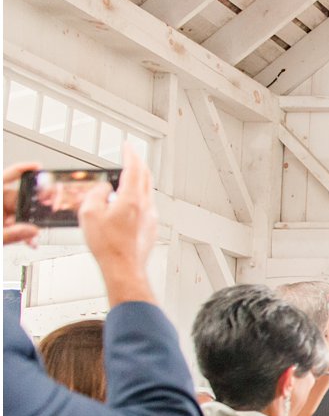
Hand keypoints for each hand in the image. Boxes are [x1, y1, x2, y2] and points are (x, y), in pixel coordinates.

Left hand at [3, 162, 39, 246]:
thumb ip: (11, 234)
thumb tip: (32, 231)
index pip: (6, 177)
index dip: (22, 169)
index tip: (36, 167)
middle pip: (16, 198)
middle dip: (30, 209)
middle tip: (42, 217)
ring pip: (18, 214)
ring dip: (28, 225)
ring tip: (32, 236)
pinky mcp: (2, 225)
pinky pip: (15, 226)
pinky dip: (23, 233)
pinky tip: (29, 240)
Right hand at [77, 146, 157, 303]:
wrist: (124, 268)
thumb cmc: (108, 246)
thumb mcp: (90, 214)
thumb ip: (96, 195)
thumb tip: (104, 189)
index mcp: (132, 199)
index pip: (134, 168)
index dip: (131, 155)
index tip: (128, 146)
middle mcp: (146, 206)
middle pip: (146, 178)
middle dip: (138, 164)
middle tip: (131, 158)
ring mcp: (151, 218)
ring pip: (147, 192)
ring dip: (139, 181)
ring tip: (127, 179)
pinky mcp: (151, 228)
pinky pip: (146, 206)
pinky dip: (138, 197)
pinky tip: (128, 203)